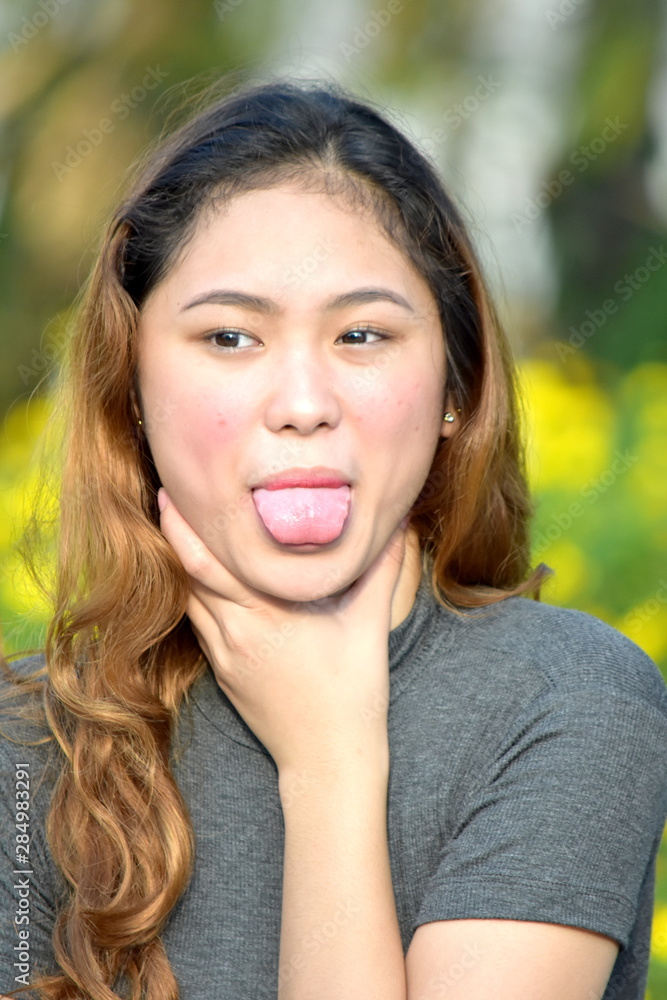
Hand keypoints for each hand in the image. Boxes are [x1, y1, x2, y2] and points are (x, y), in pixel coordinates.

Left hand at [157, 489, 408, 775]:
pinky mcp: (224, 674)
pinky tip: (202, 582)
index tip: (179, 491)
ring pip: (190, 600)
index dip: (187, 526)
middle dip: (174, 534)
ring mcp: (226, 655)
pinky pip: (201, 625)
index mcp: (269, 613)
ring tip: (180, 530)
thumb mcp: (370, 625)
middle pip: (189, 575)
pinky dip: (196, 598)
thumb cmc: (353, 692)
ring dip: (182, 566)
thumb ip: (381, 570)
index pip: (211, 562)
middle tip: (168, 497)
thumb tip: (399, 526)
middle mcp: (238, 631)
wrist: (328, 759)